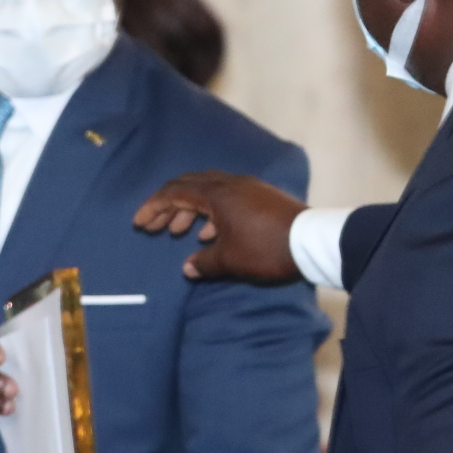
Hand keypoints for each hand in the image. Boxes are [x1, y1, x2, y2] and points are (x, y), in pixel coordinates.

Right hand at [132, 171, 307, 283]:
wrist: (313, 241)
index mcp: (216, 194)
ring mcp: (247, 187)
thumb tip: (187, 268)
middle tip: (155, 226)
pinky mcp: (260, 196)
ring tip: (179, 232)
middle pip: (188, 186)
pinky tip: (211, 233)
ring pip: (207, 191)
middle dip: (168, 206)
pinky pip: (225, 197)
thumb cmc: (266, 248)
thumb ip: (203, 262)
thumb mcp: (230, 259)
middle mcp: (229, 184)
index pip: (174, 192)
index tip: (139, 223)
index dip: (153, 206)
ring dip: (189, 209)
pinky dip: (210, 212)